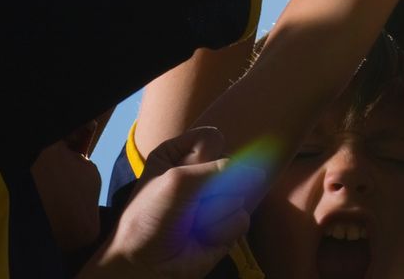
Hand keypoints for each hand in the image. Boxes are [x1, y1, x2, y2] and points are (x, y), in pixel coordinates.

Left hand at [81, 128, 255, 277]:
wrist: (144, 264)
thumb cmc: (150, 217)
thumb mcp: (178, 181)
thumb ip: (218, 169)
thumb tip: (258, 172)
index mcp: (179, 154)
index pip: (213, 138)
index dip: (204, 156)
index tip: (180, 174)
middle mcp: (199, 174)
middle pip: (230, 164)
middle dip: (211, 187)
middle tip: (188, 203)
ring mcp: (215, 199)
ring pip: (239, 193)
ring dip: (215, 211)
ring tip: (191, 223)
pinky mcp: (226, 224)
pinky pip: (242, 219)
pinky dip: (221, 230)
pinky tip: (201, 237)